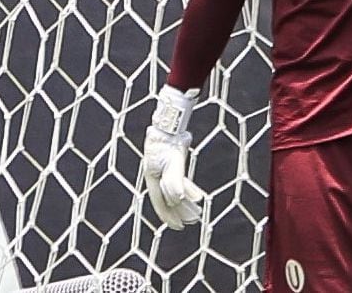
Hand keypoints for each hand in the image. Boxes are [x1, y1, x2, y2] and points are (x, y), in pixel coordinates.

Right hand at [142, 85, 205, 229]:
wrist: (169, 124)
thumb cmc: (167, 143)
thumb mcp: (172, 163)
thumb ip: (174, 181)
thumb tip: (178, 199)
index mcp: (153, 179)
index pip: (161, 204)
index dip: (169, 217)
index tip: (179, 227)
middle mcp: (157, 177)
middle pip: (169, 200)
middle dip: (181, 212)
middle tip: (193, 221)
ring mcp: (165, 170)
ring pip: (176, 191)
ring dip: (187, 203)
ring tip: (198, 212)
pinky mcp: (173, 164)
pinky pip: (181, 181)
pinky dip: (189, 189)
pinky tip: (198, 196)